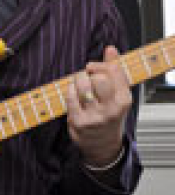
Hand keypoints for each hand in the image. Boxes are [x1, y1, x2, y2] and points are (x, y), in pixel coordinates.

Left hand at [66, 45, 131, 167]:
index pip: (114, 71)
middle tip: (88, 77)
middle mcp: (111, 109)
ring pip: (82, 85)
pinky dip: (70, 90)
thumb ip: (114, 70)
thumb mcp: (118, 94)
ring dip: (78, 79)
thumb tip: (110, 49)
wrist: (103, 145)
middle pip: (98, 78)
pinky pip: (70, 96)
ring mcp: (94, 117)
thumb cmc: (109, 114)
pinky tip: (73, 93)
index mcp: (124, 100)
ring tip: (80, 84)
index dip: (101, 64)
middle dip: (89, 72)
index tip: (94, 67)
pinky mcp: (79, 122)